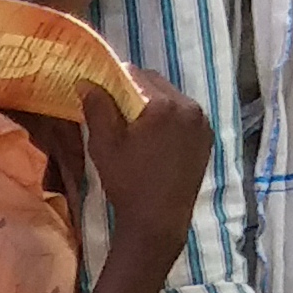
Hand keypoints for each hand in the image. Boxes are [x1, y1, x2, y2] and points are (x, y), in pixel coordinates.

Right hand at [82, 75, 215, 292]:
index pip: (137, 74)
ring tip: (135, 125)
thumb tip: (86, 82)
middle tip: (114, 109)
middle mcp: (189, 106)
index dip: (115, 78)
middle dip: (135, 90)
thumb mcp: (104, 144)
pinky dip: (168, 119)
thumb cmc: (128, 181)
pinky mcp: (206, 138)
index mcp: (164, 104)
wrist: (159, 218)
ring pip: (172, 100)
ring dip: (153, 104)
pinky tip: (154, 139)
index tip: (100, 90)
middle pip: (157, 85)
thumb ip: (97, 108)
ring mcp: (201, 123)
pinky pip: (184, 117)